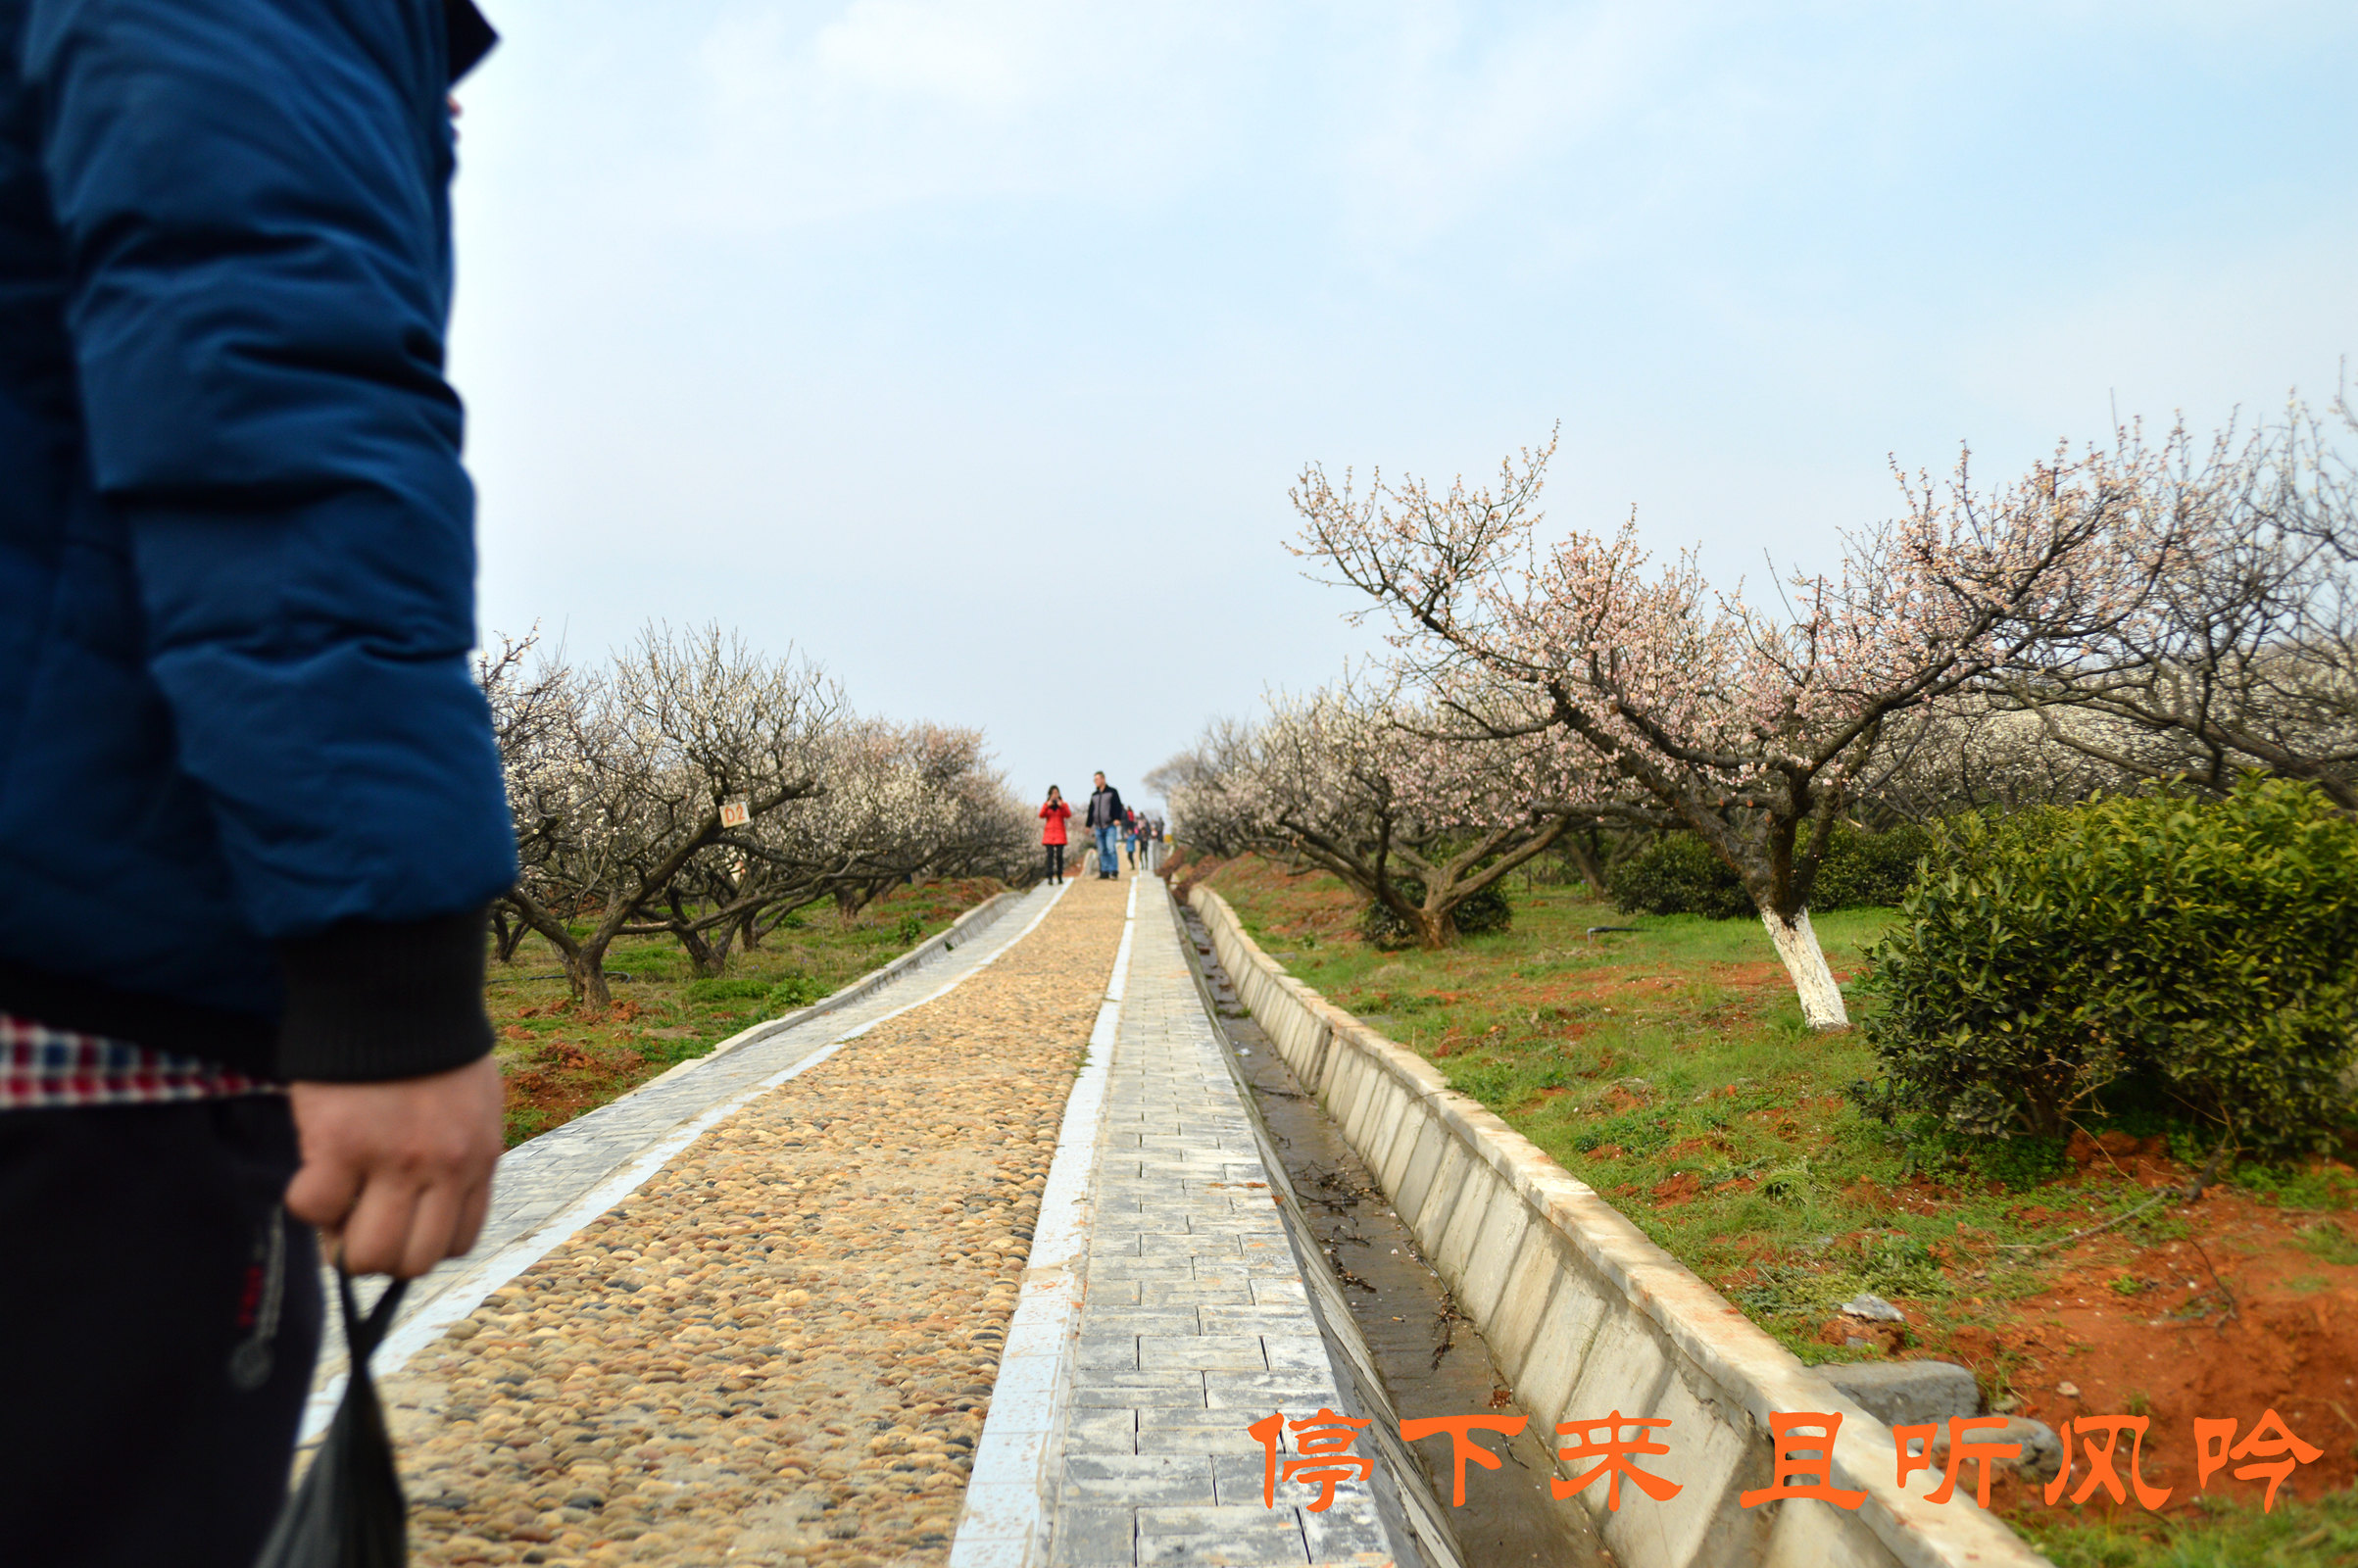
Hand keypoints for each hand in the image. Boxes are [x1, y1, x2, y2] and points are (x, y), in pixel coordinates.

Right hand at [285, 1056, 503, 1278]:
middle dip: (378, 1253)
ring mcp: (395, 1160)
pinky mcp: (342, 1145)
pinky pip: (316, 1210)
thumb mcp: (472, 1103)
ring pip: (369, 1254)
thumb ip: (459, 1153)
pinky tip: (310, 1170)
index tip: (393, 1221)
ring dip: (341, 1240)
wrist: (396, 988)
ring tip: (333, 1200)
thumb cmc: (428, 1044)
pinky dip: (305, 1203)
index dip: (417, 1242)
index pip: (458, 1242)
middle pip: (414, 1261)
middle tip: (354, 1218)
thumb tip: (423, 1204)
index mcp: (479, 1157)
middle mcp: (446, 1167)